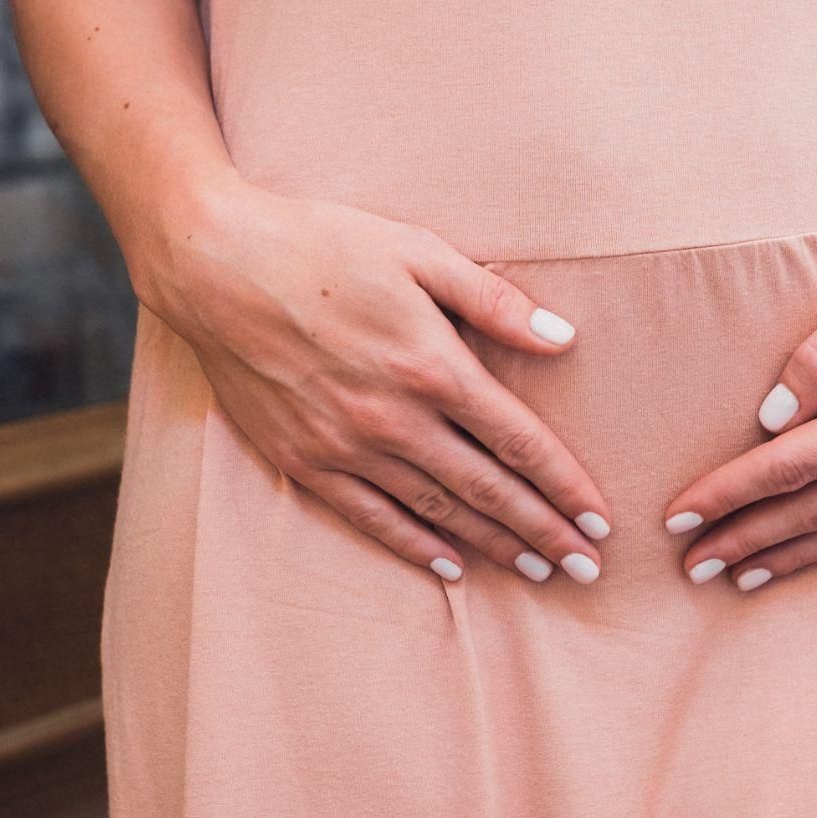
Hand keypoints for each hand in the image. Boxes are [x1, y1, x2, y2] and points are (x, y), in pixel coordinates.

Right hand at [129, 173, 610, 584]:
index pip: (519, 442)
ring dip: (493, 546)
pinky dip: (415, 546)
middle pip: (489, 490)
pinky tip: (451, 567)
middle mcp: (395, 418)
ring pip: (438, 511)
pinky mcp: (304, 459)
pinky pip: (371, 517)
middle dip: (545, 533)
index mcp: (432, 365)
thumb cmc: (322, 245)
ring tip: (538, 572)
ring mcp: (347, 445)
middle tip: (588, 572)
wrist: (215, 266)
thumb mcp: (417, 252)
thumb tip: (563, 337)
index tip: (601, 522)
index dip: (565, 486)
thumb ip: (493, 300)